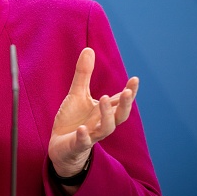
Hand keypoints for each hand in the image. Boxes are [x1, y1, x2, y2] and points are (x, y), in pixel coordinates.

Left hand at [48, 48, 138, 177]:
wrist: (60, 146)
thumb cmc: (73, 119)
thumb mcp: (77, 94)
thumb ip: (84, 74)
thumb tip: (89, 49)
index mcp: (104, 111)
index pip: (120, 101)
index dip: (129, 92)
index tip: (135, 79)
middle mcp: (101, 123)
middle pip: (119, 116)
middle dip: (125, 105)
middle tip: (127, 91)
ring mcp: (91, 135)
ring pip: (105, 129)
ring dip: (106, 115)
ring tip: (103, 98)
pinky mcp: (77, 145)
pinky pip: (83, 142)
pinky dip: (84, 136)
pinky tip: (82, 129)